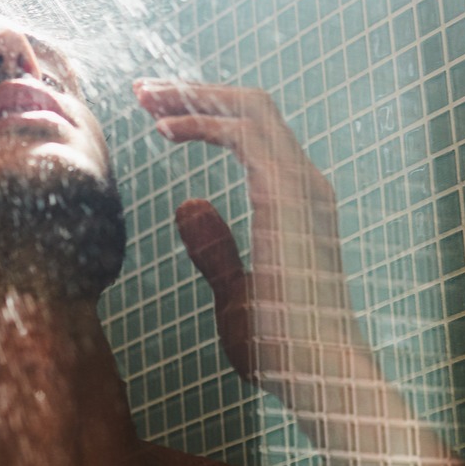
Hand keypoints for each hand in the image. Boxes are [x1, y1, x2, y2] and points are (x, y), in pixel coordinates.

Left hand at [135, 80, 373, 401]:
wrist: (320, 373)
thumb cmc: (283, 348)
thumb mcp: (235, 291)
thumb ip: (214, 248)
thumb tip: (189, 204)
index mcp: (299, 201)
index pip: (256, 132)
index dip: (207, 113)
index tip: (159, 117)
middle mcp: (307, 183)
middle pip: (253, 107)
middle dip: (196, 92)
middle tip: (144, 93)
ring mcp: (303, 184)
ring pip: (251, 107)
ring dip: (195, 96)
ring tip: (147, 98)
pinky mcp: (287, 193)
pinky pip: (243, 132)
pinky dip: (202, 120)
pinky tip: (167, 130)